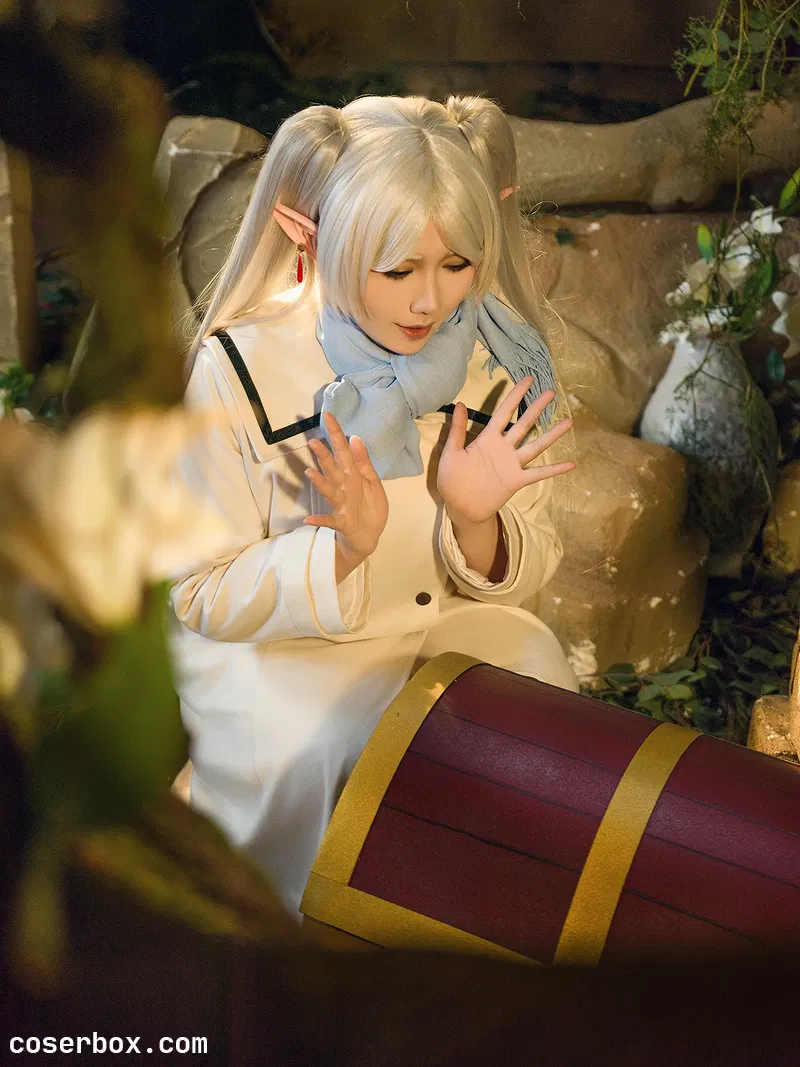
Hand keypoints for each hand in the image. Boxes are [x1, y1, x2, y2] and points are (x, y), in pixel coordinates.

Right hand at [303, 411, 388, 567]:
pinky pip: (331, 520)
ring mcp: (342, 504)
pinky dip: (320, 520)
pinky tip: (308, 520)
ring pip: (330, 490)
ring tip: (309, 472)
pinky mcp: (343, 521)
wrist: (370, 535)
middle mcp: (344, 487)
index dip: (336, 433)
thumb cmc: (369, 506)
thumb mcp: (371, 480)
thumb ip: (363, 460)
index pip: (343, 450)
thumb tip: (355, 437)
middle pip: (334, 468)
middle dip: (324, 455)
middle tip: (313, 441)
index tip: (327, 415)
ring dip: (320, 482)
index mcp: (352, 475)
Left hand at [437, 378, 574, 526]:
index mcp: (487, 439)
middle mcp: (503, 448)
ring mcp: (512, 464)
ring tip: (568, 422)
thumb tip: (460, 404)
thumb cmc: (452, 480)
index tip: (528, 379)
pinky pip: (538, 474)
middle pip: (524, 424)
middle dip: (537, 408)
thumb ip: (458, 430)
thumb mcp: (451, 453)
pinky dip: (554, 469)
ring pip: (535, 445)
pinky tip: (571, 464)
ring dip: (552, 434)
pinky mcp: (517, 480)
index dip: (515, 395)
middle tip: (551, 392)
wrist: (460, 507)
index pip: (504, 412)